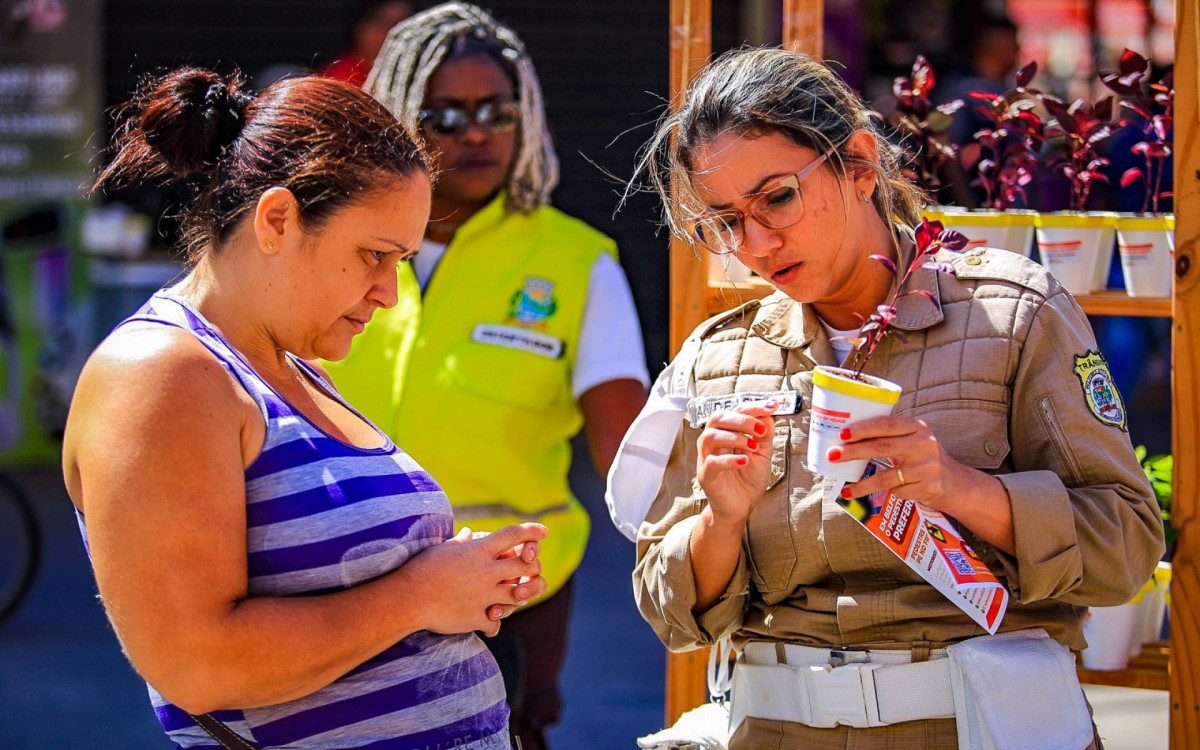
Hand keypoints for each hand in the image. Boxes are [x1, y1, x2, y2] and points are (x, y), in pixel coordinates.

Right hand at [400, 523, 547, 636]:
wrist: (407, 599)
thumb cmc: (420, 569)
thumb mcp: (442, 549)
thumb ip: (461, 542)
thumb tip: (469, 533)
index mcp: (478, 551)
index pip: (513, 535)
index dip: (532, 531)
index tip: (544, 531)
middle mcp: (486, 572)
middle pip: (526, 566)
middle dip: (533, 566)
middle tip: (530, 570)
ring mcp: (484, 596)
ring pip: (518, 596)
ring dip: (520, 595)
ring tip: (514, 595)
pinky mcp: (477, 617)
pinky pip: (496, 622)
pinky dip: (495, 622)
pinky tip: (490, 621)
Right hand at [696, 403, 775, 526]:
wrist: (741, 507)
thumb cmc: (747, 479)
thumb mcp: (762, 453)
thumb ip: (764, 434)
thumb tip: (768, 414)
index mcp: (726, 433)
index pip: (735, 411)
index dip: (753, 407)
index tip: (772, 407)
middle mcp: (714, 442)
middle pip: (717, 418)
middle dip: (742, 420)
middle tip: (760, 430)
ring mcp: (707, 458)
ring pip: (710, 436)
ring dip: (734, 437)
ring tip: (752, 447)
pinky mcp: (706, 476)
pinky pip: (711, 462)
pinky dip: (729, 459)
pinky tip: (744, 461)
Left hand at [832, 416, 975, 514]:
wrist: (957, 483)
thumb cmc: (925, 459)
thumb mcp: (914, 441)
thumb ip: (890, 437)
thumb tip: (846, 439)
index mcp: (917, 427)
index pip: (886, 424)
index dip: (862, 429)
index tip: (842, 434)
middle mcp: (923, 444)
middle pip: (881, 447)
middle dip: (853, 452)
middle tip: (833, 456)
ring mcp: (927, 467)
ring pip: (886, 477)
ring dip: (862, 485)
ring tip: (845, 490)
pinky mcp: (928, 487)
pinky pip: (898, 492)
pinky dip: (888, 494)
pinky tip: (883, 496)